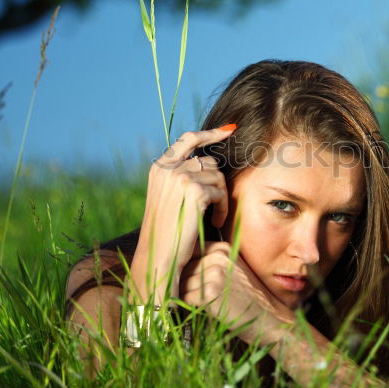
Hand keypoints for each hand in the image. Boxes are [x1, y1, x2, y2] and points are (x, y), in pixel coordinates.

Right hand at [129, 125, 235, 305]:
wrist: (159, 257)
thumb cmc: (167, 233)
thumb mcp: (169, 198)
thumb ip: (182, 177)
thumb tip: (209, 161)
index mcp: (158, 168)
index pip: (188, 139)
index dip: (210, 133)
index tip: (230, 130)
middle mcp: (167, 168)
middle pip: (208, 161)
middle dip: (218, 182)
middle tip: (217, 205)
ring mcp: (180, 177)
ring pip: (217, 176)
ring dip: (222, 197)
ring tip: (215, 216)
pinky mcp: (194, 190)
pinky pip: (221, 192)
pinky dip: (223, 207)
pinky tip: (216, 222)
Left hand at [179, 242, 294, 344]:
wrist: (272, 320)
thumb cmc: (252, 299)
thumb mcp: (235, 271)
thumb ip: (211, 263)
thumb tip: (181, 267)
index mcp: (223, 249)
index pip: (189, 251)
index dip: (183, 267)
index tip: (183, 278)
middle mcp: (218, 258)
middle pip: (182, 268)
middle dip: (182, 283)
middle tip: (190, 296)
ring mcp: (213, 274)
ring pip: (181, 284)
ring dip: (184, 296)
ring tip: (196, 305)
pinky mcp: (209, 294)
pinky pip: (184, 298)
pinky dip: (186, 307)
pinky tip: (198, 311)